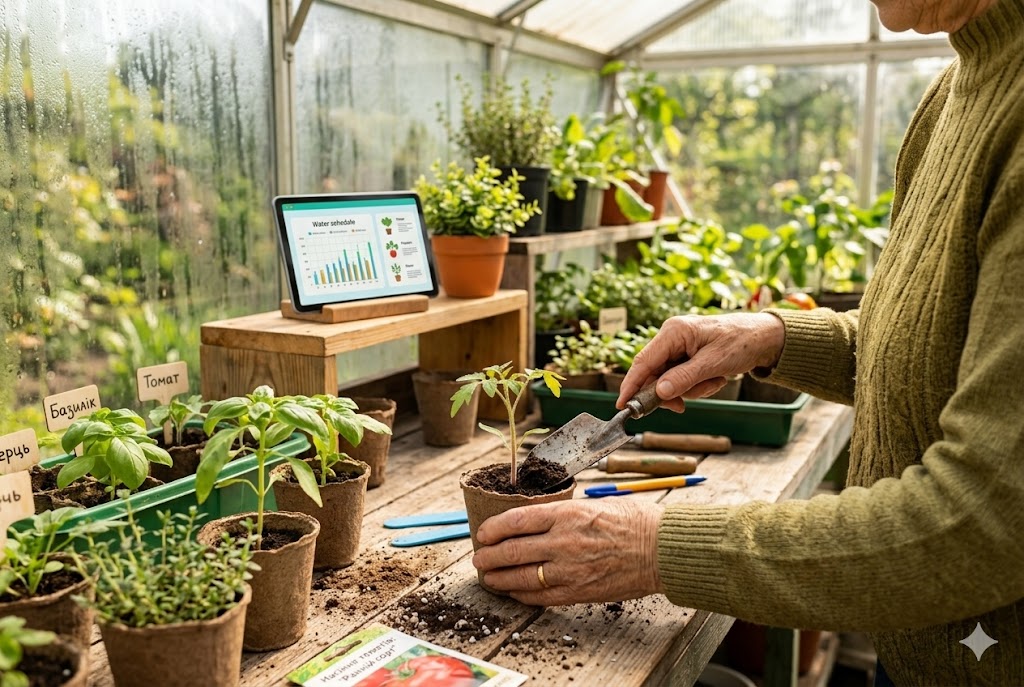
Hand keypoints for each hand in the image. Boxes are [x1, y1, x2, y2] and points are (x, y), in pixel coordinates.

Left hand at [471, 499, 662, 605]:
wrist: (663, 549)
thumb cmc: (635, 520)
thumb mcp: (595, 502)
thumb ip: (565, 512)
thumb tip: (538, 518)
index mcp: (567, 513)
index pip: (515, 521)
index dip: (492, 529)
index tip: (482, 534)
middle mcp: (563, 541)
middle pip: (511, 550)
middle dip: (488, 556)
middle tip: (478, 558)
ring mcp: (570, 569)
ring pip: (521, 577)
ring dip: (498, 578)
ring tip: (488, 577)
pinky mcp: (579, 591)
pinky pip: (540, 596)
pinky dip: (522, 595)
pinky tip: (514, 592)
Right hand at [616, 312, 784, 411]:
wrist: (765, 338)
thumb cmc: (741, 343)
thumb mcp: (714, 363)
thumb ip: (684, 378)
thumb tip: (658, 392)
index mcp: (674, 331)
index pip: (644, 361)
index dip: (631, 385)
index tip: (622, 405)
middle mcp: (672, 337)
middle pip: (654, 374)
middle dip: (671, 392)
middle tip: (682, 407)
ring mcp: (678, 347)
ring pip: (669, 380)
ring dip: (691, 389)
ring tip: (714, 382)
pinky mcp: (687, 355)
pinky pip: (681, 379)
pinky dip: (697, 385)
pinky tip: (715, 379)